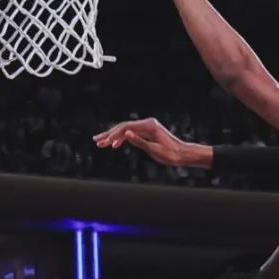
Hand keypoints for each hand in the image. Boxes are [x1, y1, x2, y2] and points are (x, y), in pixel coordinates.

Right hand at [92, 116, 210, 166]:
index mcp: (149, 126)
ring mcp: (147, 127)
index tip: (103, 142)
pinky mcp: (148, 132)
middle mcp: (147, 123)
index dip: (113, 135)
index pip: (126, 128)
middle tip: (96, 140)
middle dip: (109, 134)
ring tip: (100, 142)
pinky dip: (122, 139)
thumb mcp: (154, 150)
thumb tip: (125, 135)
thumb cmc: (171, 154)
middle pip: (124, 127)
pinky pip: (132, 134)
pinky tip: (114, 145)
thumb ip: (139, 142)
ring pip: (126, 130)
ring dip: (113, 136)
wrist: (183, 154)